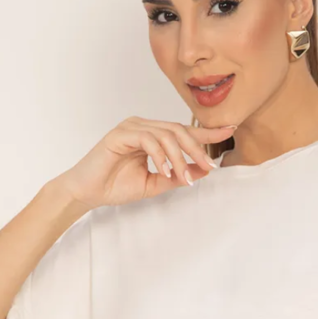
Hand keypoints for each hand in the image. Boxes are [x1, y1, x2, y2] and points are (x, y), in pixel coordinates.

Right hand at [53, 116, 236, 208]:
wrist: (87, 192)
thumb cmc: (115, 186)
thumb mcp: (156, 183)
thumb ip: (178, 175)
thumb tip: (203, 170)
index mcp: (152, 135)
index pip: (183, 131)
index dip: (206, 133)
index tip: (229, 130)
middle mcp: (143, 126)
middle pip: (179, 130)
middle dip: (196, 149)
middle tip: (208, 167)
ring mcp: (131, 127)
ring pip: (166, 134)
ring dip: (179, 157)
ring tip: (184, 178)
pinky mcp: (120, 133)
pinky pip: (148, 139)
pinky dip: (160, 155)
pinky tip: (165, 171)